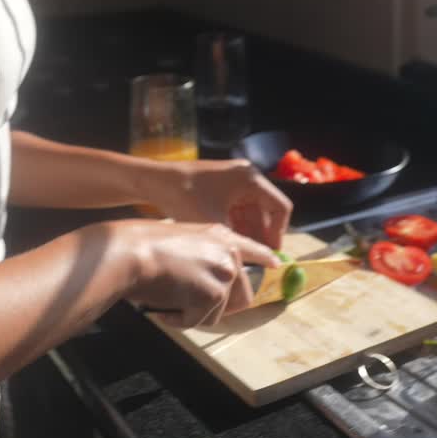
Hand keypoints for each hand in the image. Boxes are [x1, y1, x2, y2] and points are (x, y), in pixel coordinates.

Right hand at [112, 218, 278, 328]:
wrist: (130, 252)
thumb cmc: (143, 247)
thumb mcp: (183, 242)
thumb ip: (204, 257)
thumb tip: (210, 287)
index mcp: (220, 235)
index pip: (252, 248)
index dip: (264, 259)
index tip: (276, 265)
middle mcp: (229, 252)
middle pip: (242, 296)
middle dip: (215, 307)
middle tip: (188, 307)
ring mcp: (225, 273)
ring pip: (219, 312)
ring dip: (194, 314)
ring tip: (168, 302)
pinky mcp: (215, 294)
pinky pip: (199, 321)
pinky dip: (180, 321)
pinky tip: (163, 308)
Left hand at [144, 158, 292, 250]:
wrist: (156, 182)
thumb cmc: (185, 198)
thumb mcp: (215, 225)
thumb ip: (240, 243)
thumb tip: (257, 261)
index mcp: (251, 179)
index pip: (280, 207)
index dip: (278, 233)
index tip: (271, 254)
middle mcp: (248, 175)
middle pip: (267, 209)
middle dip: (262, 234)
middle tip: (257, 258)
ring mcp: (236, 179)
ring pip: (253, 210)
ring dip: (249, 231)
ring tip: (242, 253)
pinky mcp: (224, 185)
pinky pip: (240, 207)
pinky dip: (238, 223)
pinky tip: (230, 241)